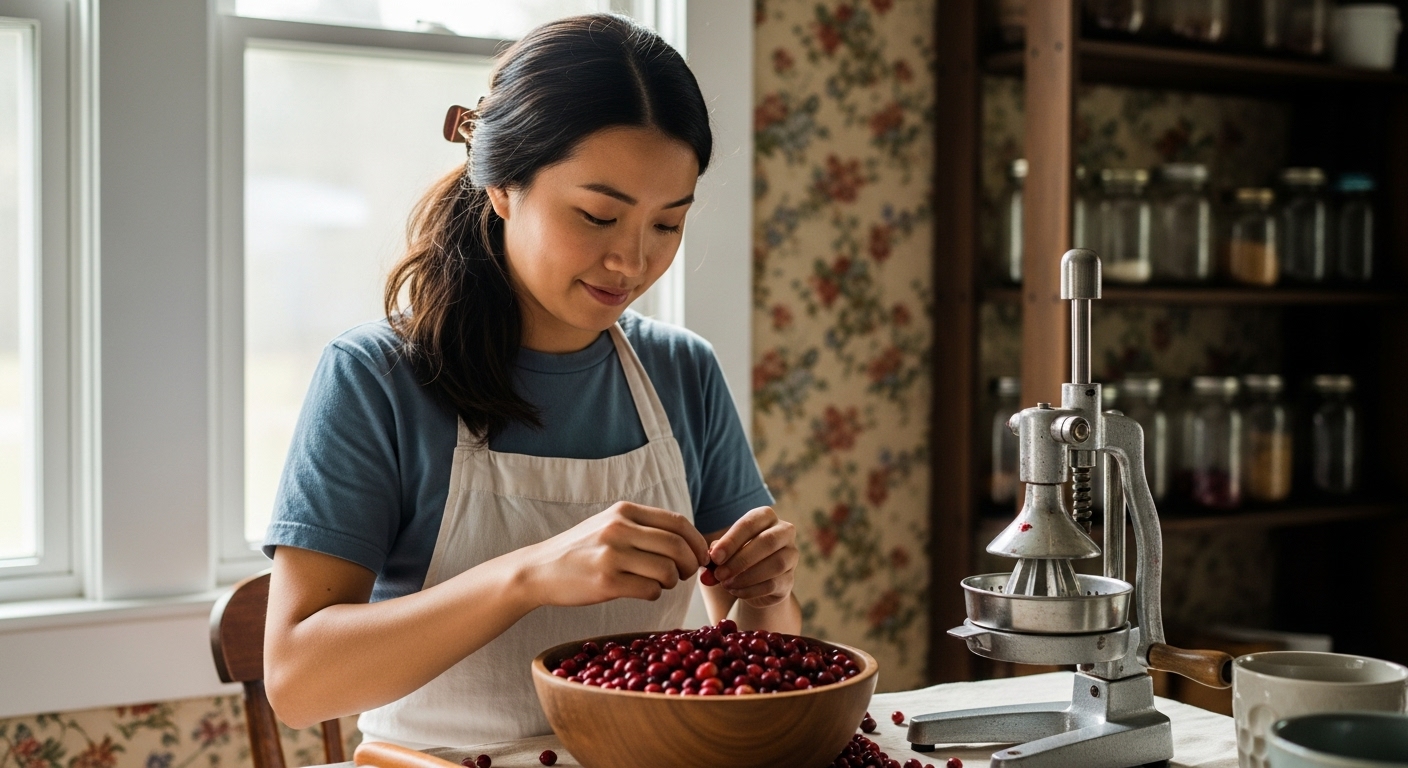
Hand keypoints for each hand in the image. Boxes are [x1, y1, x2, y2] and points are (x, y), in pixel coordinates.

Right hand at [519, 502, 708, 607]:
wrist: (540, 570)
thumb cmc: (581, 550)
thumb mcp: (609, 524)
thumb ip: (643, 526)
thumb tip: (688, 540)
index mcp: (624, 511)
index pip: (678, 522)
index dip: (697, 541)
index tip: (700, 556)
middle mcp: (619, 529)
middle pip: (677, 546)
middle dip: (690, 564)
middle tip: (685, 574)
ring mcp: (612, 555)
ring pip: (667, 570)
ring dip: (671, 581)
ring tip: (659, 582)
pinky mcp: (606, 582)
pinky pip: (650, 590)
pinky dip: (655, 593)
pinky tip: (642, 591)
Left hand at [707, 507, 797, 608]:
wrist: (754, 582)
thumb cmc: (737, 557)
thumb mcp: (725, 551)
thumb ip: (718, 551)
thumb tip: (711, 556)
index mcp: (766, 517)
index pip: (750, 523)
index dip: (732, 540)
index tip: (715, 557)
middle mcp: (784, 532)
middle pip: (768, 541)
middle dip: (741, 559)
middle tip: (719, 574)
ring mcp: (791, 556)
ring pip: (775, 564)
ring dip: (747, 576)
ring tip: (726, 584)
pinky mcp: (790, 579)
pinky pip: (773, 584)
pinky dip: (751, 590)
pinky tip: (736, 591)